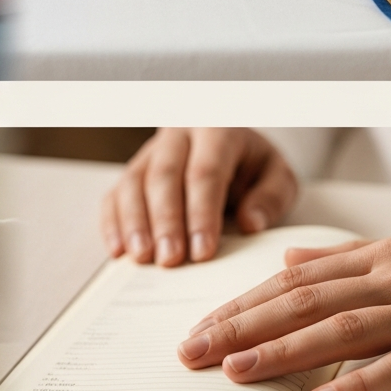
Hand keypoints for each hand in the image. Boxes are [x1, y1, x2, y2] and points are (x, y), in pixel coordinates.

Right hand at [102, 128, 297, 267]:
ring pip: (133, 182)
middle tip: (170, 259)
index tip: (202, 252)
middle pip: (164, 176)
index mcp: (217, 130)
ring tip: (142, 258)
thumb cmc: (253, 166)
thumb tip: (250, 223)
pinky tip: (118, 250)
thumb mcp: (277, 175)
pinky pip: (114, 194)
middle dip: (165, 221)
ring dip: (134, 223)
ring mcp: (150, 151)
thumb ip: (271, 197)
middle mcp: (177, 136)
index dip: (201, 212)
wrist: (229, 146)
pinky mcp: (133, 170)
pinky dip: (112, 223)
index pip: (205, 171)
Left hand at [178, 234, 390, 390]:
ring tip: (235, 371)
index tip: (202, 325)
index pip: (293, 280)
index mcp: (380, 256)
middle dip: (242, 326)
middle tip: (194, 351)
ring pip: (342, 331)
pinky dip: (359, 385)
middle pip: (303, 302)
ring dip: (283, 352)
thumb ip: (347, 258)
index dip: (243, 302)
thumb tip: (288, 259)